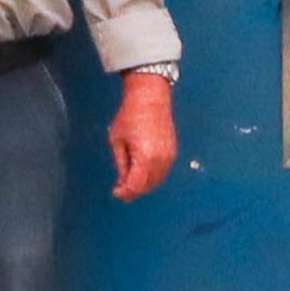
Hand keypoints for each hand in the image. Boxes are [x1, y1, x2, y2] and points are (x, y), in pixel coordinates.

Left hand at [107, 70, 176, 201]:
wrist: (150, 97)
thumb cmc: (130, 115)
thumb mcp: (117, 140)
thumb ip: (121, 164)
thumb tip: (123, 181)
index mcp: (145, 157)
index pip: (136, 186)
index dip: (125, 193)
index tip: (116, 192)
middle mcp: (160, 160)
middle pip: (147, 186)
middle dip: (133, 191)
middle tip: (121, 190)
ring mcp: (169, 156)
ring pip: (156, 180)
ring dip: (143, 185)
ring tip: (129, 181)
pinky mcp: (173, 152)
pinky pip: (162, 172)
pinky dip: (152, 176)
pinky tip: (141, 172)